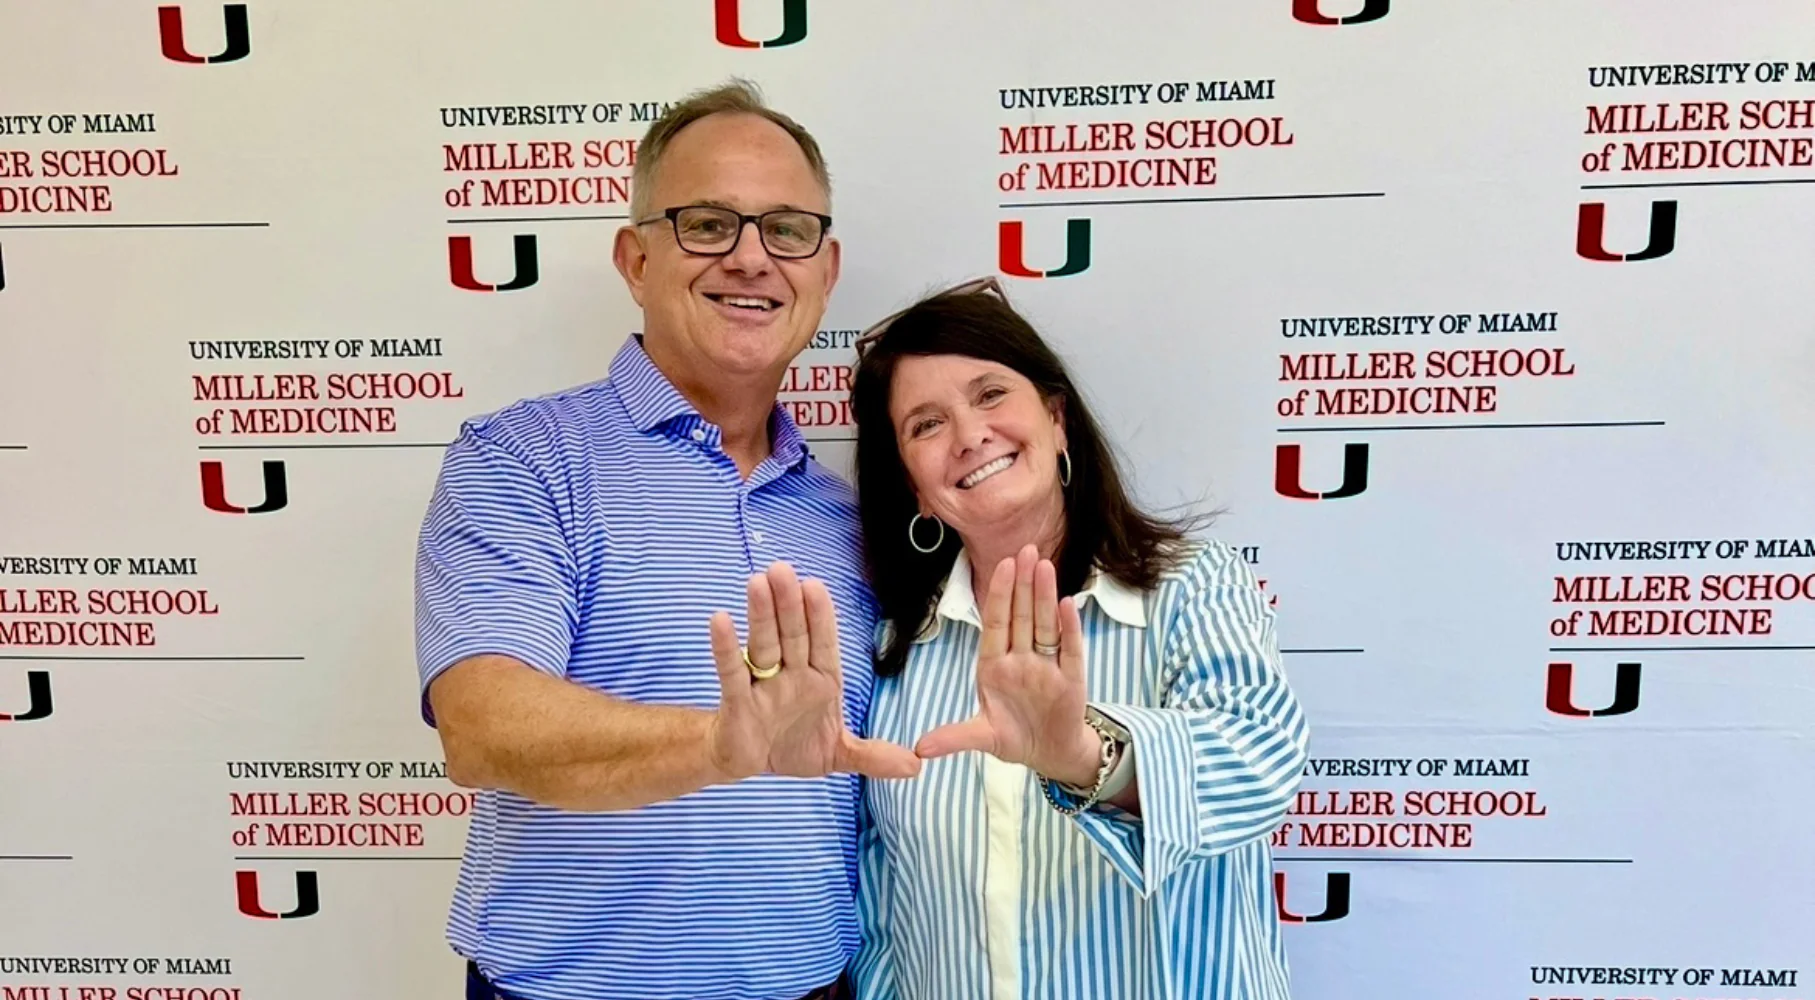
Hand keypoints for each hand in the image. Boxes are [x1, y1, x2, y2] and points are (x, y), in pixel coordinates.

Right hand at [706, 562, 920, 782]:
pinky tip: (720, 619)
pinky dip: (726, 647)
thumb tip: (916, 767)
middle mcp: (792, 675)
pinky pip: (732, 671)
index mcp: (820, 680)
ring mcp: (763, 685)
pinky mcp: (737, 701)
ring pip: (764, 644)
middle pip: (792, 634)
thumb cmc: (794, 744)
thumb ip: (873, 756)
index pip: (822, 642)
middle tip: (783, 570)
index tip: (816, 587)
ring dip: (761, 614)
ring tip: (758, 582)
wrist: (752, 761)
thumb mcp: (839, 753)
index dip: (819, 616)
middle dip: (789, 604)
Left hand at [914, 545, 1100, 785]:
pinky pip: (1070, 648)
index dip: (999, 594)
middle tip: (1025, 549)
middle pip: (1022, 615)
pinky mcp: (1071, 679)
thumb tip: (917, 751)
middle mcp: (1021, 659)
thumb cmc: (1014, 735)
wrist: (1049, 754)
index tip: (1002, 565)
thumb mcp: (981, 736)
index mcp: (995, 665)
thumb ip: (953, 737)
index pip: (996, 622)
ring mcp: (1047, 666)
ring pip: (1045, 624)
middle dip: (1022, 583)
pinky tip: (1067, 603)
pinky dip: (1070, 627)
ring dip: (1044, 595)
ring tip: (1044, 565)